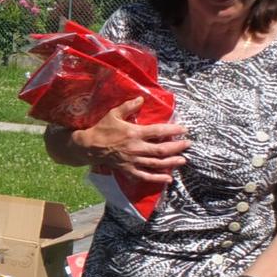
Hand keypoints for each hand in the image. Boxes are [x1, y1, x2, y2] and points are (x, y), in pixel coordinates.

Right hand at [72, 97, 188, 182]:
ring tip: (183, 160)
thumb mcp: (113, 114)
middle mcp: (136, 148)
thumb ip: (128, 106)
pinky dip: (157, 178)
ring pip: (156, 163)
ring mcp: (133, 161)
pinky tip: (168, 178)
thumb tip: (141, 99)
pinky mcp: (129, 170)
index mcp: (134, 133)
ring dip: (172, 162)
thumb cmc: (102, 129)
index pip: (158, 131)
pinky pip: (145, 176)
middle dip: (177, 147)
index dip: (173, 130)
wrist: (89, 146)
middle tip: (187, 144)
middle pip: (161, 149)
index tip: (184, 129)